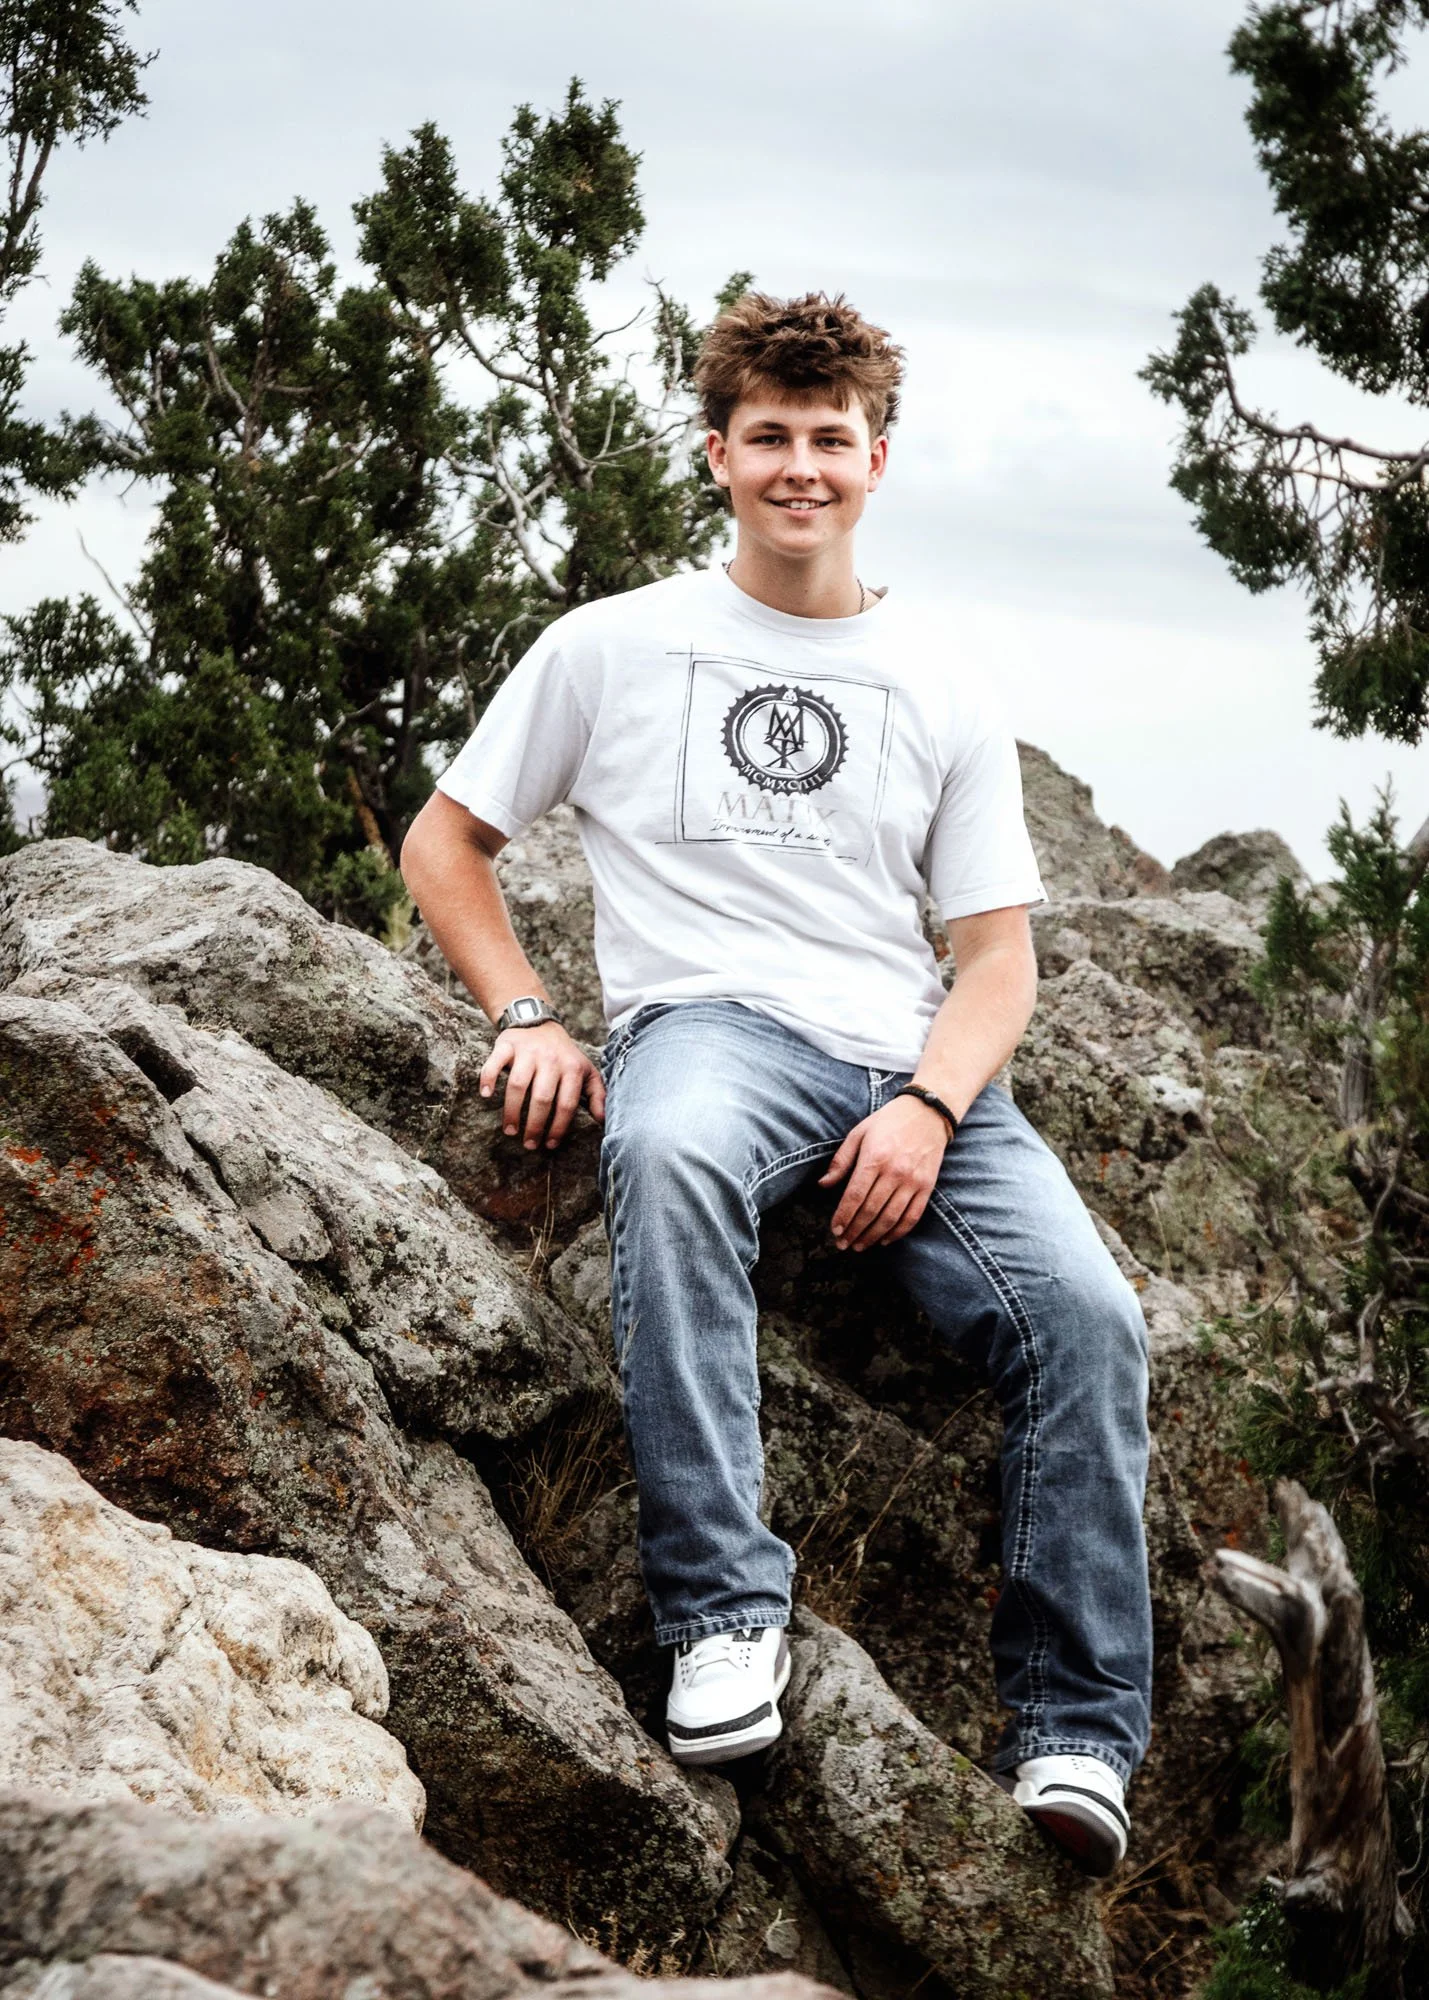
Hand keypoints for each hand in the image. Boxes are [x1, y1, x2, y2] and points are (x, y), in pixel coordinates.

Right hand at [478, 1020, 605, 1149]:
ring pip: (518, 1084)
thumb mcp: (586, 1070)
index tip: (549, 1144)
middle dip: (535, 1125)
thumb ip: (597, 1094)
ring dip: (512, 1111)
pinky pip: (495, 1062)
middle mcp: (550, 1059)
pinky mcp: (507, 1044)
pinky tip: (485, 1095)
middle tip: (529, 1144)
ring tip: (510, 1131)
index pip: (566, 1103)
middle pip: (541, 1098)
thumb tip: (602, 1120)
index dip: (558, 1127)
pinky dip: (488, 1078)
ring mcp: (527, 1051)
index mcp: (571, 1068)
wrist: (539, 1022)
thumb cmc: (564, 1055)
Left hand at [817, 1096, 948, 1251]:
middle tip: (843, 1245)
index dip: (843, 1216)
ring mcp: (913, 1181)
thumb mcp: (859, 1133)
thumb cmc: (888, 1122)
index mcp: (874, 1158)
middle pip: (871, 1211)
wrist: (927, 1112)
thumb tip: (824, 1185)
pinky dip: (898, 1232)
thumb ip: (841, 1160)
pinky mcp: (927, 1186)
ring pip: (890, 1218)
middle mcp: (895, 1172)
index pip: (855, 1196)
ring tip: (860, 1246)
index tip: (835, 1231)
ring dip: (873, 1236)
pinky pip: (912, 1216)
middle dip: (854, 1231)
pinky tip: (885, 1240)